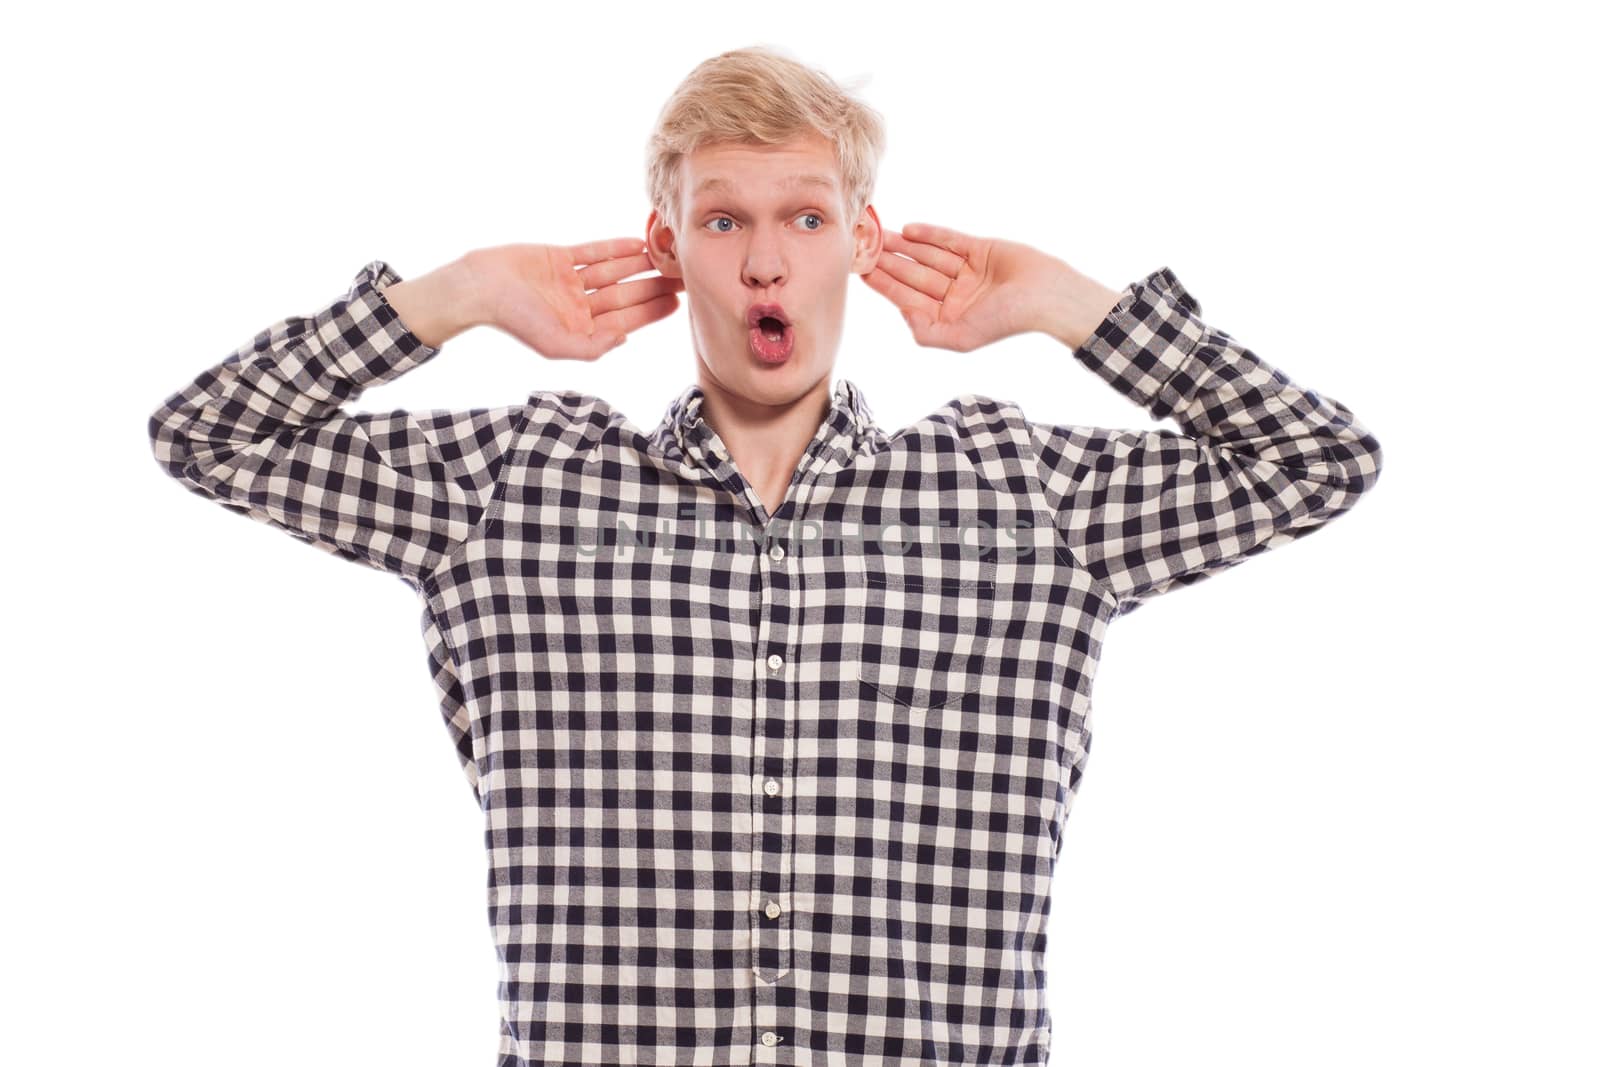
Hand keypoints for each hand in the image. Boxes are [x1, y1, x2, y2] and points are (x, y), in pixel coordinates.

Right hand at [469, 238, 684, 360]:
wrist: (480, 287)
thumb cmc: (515, 320)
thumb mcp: (555, 345)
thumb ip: (592, 348)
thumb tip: (624, 340)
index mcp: (580, 330)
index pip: (625, 321)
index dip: (651, 312)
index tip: (677, 302)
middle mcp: (578, 307)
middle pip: (624, 296)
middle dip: (653, 287)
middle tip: (682, 276)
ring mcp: (569, 282)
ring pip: (613, 273)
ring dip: (639, 266)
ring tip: (667, 256)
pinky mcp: (558, 258)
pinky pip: (592, 252)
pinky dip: (614, 248)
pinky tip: (638, 244)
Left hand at [860, 222, 1113, 351]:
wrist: (1046, 296)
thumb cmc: (1006, 321)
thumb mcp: (961, 338)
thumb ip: (926, 332)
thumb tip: (902, 312)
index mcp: (948, 316)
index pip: (908, 297)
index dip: (885, 284)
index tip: (862, 270)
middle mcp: (954, 293)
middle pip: (914, 274)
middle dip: (889, 261)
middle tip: (863, 246)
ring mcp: (966, 270)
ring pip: (928, 255)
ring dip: (904, 245)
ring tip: (879, 233)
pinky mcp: (980, 249)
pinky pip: (950, 240)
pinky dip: (930, 234)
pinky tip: (909, 230)